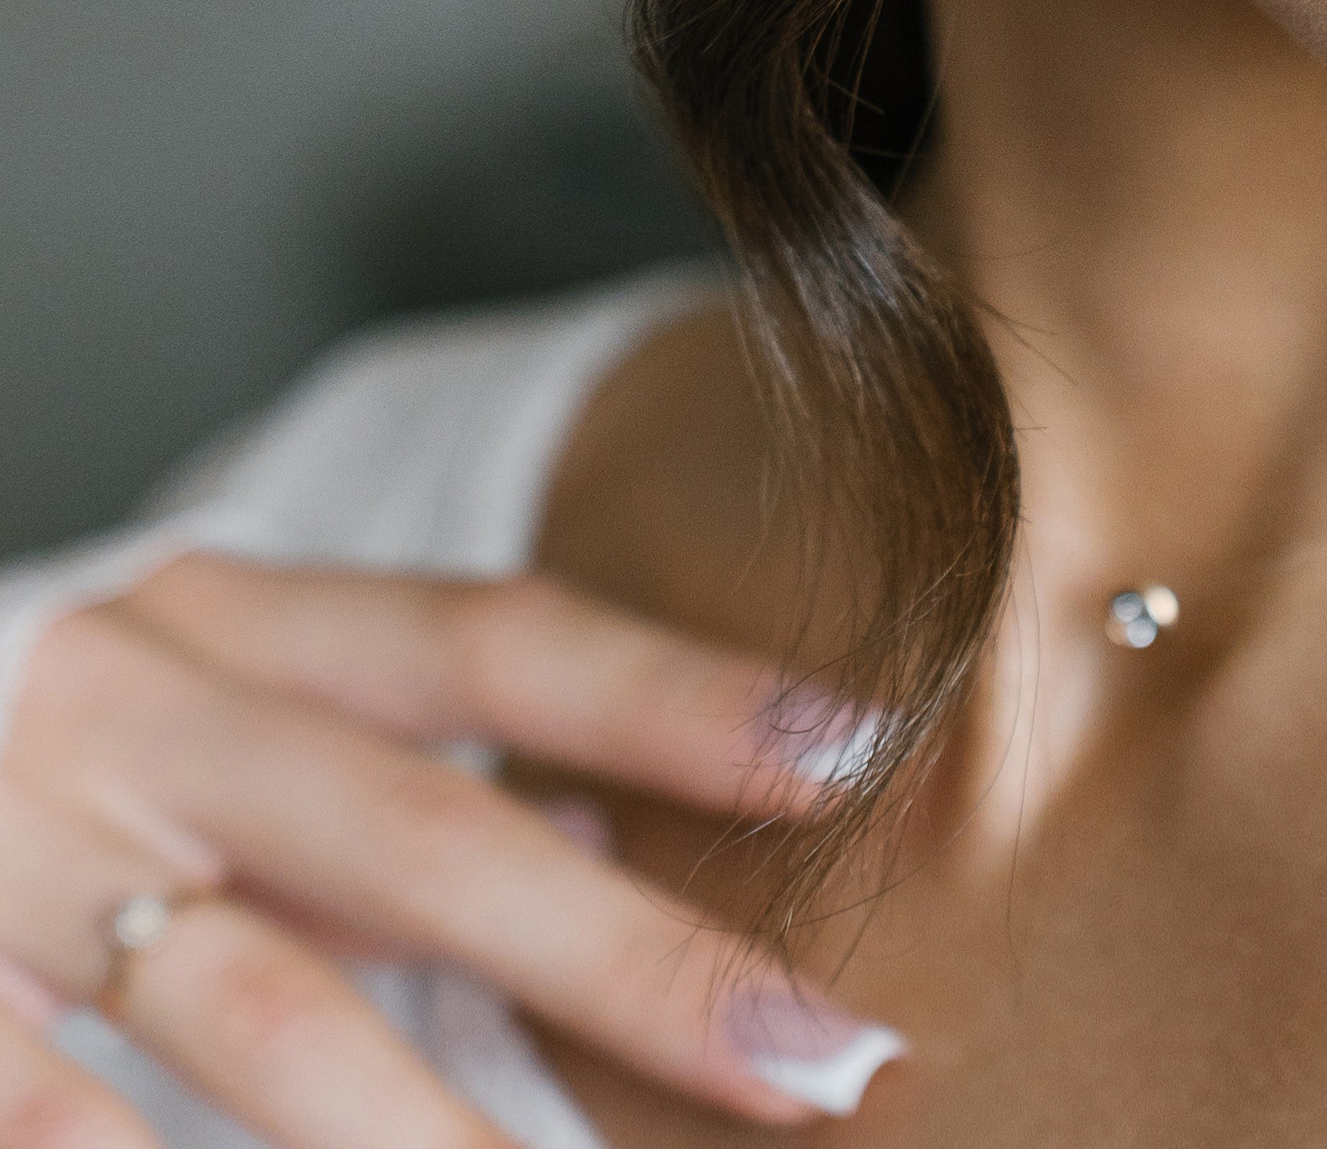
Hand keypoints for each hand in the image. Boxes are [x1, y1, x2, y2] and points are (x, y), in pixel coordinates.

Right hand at [0, 554, 895, 1145]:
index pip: (491, 636)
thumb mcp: (222, 709)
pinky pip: (63, 1115)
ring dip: (440, 1134)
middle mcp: (134, 709)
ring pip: (266, 1010)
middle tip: (822, 1056)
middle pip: (421, 835)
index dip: (672, 695)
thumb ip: (392, 769)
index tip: (854, 757)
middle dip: (632, 963)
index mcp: (228, 619)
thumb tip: (622, 841)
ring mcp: (16, 849)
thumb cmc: (68, 748)